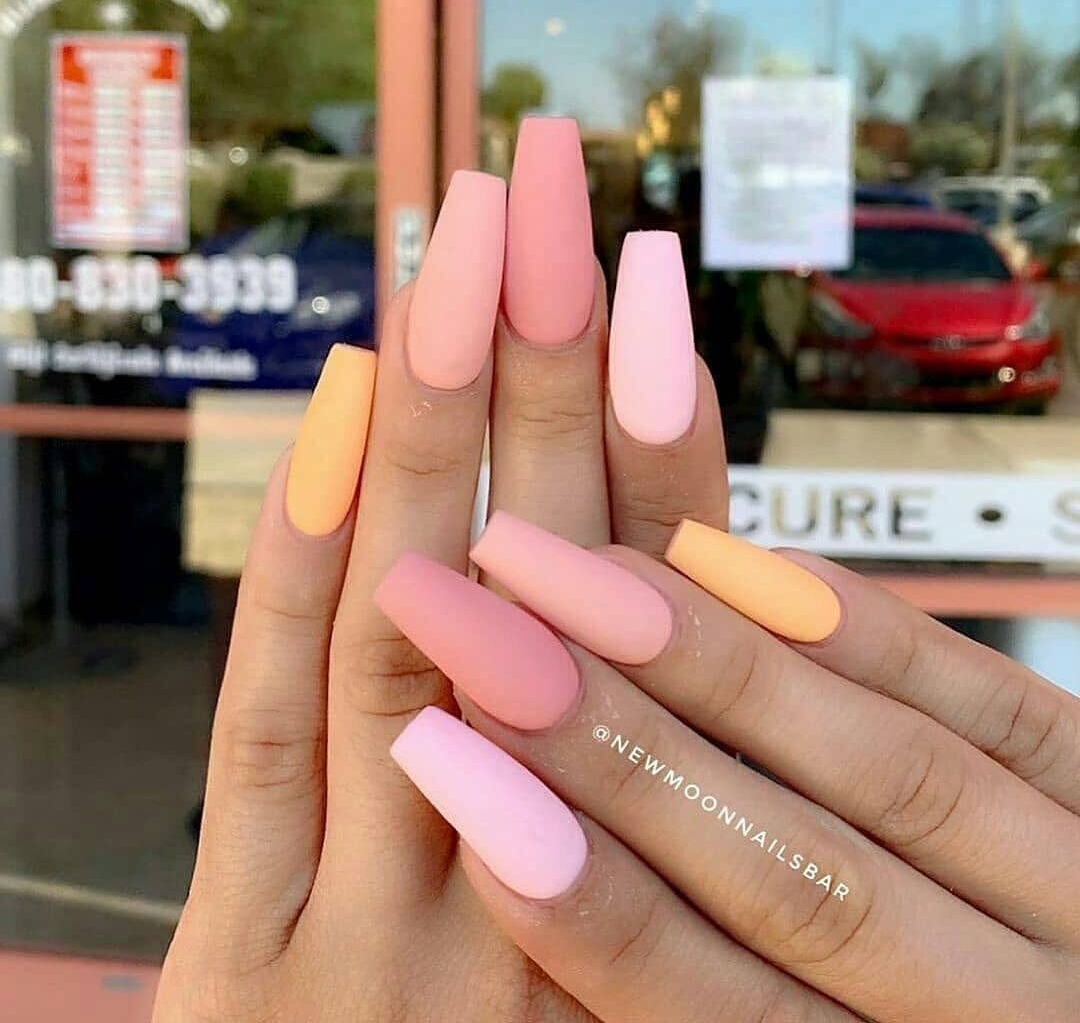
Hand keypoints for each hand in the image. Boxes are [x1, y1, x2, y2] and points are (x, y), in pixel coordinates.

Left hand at [153, 120, 727, 1020]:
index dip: (666, 448)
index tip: (655, 297)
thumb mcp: (609, 974)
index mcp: (642, 885)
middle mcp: (530, 879)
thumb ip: (640, 843)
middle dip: (546, 377)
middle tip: (548, 207)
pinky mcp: (241, 960)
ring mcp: (373, 918)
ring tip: (460, 258)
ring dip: (437, 425)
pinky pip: (271, 727)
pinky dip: (309, 558)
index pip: (660, 619)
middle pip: (549, 581)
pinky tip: (344, 415)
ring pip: (413, 620)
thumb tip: (638, 624)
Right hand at [378, 512, 1079, 1021]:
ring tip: (576, 576)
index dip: (581, 896)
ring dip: (717, 665)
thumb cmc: (933, 1008)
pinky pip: (995, 705)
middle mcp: (1014, 1015)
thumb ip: (708, 973)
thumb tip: (539, 840)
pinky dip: (860, 628)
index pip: (719, 1009)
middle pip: (795, 878)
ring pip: (886, 771)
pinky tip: (745, 561)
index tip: (451, 771)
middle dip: (618, 749)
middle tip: (482, 633)